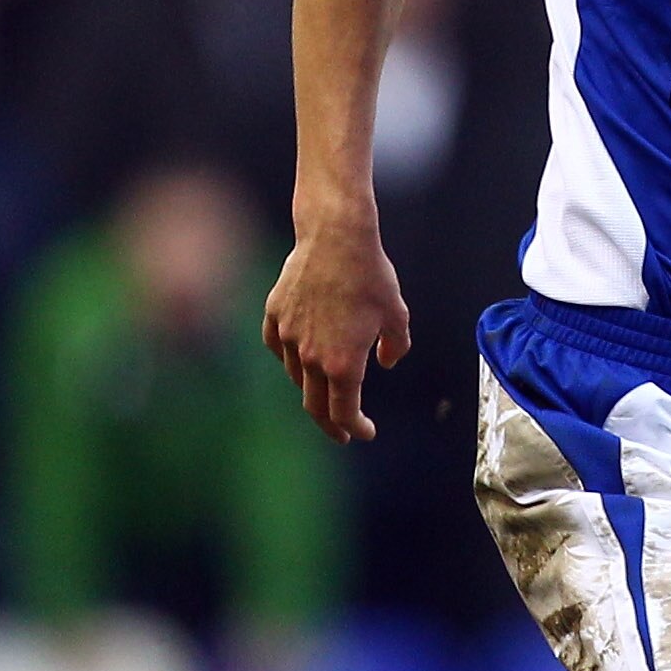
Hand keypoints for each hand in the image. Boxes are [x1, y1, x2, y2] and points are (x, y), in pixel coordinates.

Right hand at [262, 216, 410, 443]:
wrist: (336, 238)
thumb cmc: (371, 276)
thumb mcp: (396, 315)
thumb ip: (395, 345)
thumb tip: (386, 362)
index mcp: (344, 364)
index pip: (344, 413)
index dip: (355, 428)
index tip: (364, 433)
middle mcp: (310, 357)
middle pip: (315, 406)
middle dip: (330, 424)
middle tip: (341, 431)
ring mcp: (288, 336)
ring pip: (296, 376)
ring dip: (312, 386)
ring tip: (327, 383)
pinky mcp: (274, 315)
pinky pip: (278, 347)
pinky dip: (289, 357)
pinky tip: (298, 355)